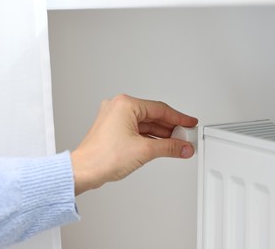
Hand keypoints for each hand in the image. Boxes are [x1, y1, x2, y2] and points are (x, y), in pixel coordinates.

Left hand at [71, 94, 197, 194]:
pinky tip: (161, 145)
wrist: (84, 171)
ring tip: (176, 143)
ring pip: (145, 123)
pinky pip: (137, 130)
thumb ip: (168, 147)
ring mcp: (114, 118)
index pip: (160, 109)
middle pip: (153, 115)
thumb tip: (183, 147)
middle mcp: (118, 107)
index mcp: (125, 105)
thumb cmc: (102, 157)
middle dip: (171, 128)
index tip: (190, 123)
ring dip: (161, 134)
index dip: (179, 118)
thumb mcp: (144, 150)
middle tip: (186, 136)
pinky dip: (149, 137)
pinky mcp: (113, 129)